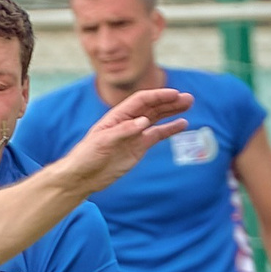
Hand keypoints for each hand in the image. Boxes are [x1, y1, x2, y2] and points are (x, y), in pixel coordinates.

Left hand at [49, 86, 193, 196]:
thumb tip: (144, 121)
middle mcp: (128, 122)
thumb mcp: (102, 142)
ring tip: (188, 105)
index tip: (174, 95)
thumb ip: (123, 131)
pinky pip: (157, 135)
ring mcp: (134, 134)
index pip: (141, 101)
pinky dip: (169, 129)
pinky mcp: (138, 148)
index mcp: (117, 116)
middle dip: (170, 101)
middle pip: (152, 107)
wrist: (82, 176)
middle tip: (188, 98)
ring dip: (172, 111)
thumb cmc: (87, 156)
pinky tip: (182, 124)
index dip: (158, 96)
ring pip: (157, 118)